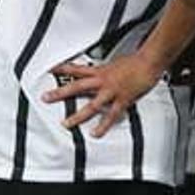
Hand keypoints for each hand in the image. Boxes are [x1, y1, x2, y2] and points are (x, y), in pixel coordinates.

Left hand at [45, 49, 163, 135]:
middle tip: (46, 98)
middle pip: (76, 86)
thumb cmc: (135, 61)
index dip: (62, 69)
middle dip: (60, 93)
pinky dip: (103, 126)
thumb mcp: (114, 63)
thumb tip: (99, 72)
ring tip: (66, 123)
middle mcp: (102, 81)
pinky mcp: (122, 100)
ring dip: (77, 115)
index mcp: (99, 71)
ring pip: (91, 105)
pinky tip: (95, 133)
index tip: (49, 71)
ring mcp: (111, 91)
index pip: (76, 69)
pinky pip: (110, 115)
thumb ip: (104, 70)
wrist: (148, 62)